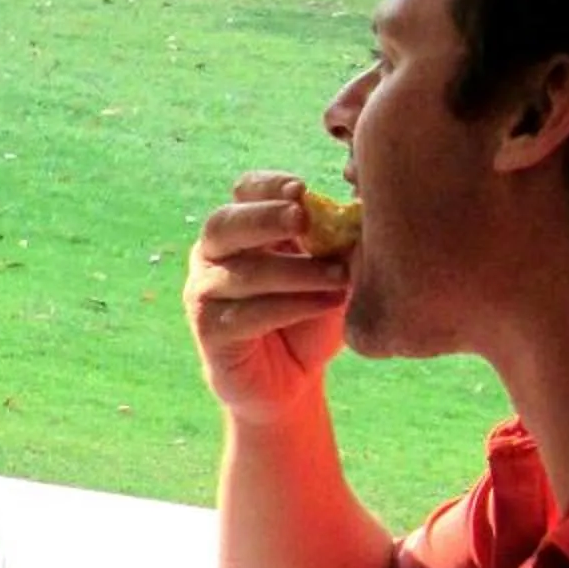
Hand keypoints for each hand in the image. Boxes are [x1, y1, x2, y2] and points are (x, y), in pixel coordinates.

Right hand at [182, 171, 350, 419]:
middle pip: (224, 224)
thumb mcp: (330, 272)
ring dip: (297, 272)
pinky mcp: (208, 332)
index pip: (243, 192)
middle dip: (265, 217)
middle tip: (304, 218)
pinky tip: (328, 304)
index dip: (267, 186)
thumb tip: (364, 211)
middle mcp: (212, 256)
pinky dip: (292, 307)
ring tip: (340, 277)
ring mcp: (204, 293)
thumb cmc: (310, 317)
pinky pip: (246, 314)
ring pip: (244, 273)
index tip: (302, 189)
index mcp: (241, 229)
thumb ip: (338, 241)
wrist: (289, 381)